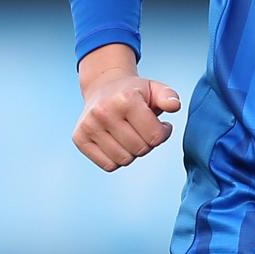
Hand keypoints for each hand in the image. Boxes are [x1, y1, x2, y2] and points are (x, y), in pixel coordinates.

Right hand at [73, 50, 180, 172]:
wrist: (103, 87)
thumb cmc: (133, 92)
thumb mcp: (154, 88)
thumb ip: (169, 97)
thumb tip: (175, 106)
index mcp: (126, 99)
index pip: (155, 136)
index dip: (163, 134)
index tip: (161, 125)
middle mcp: (104, 112)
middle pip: (140, 150)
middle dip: (148, 143)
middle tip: (144, 130)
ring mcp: (89, 125)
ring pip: (124, 160)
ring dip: (133, 152)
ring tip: (131, 136)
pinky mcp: (79, 138)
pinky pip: (108, 166)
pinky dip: (117, 159)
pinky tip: (118, 143)